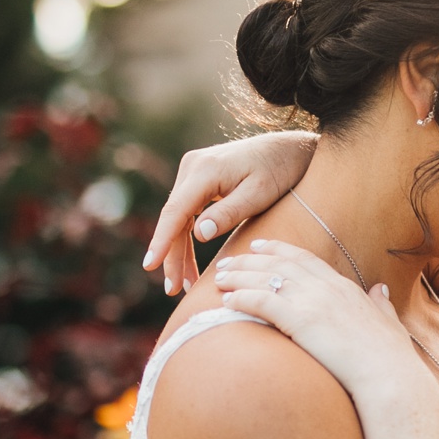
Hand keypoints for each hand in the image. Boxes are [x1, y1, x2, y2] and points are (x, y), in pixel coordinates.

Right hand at [143, 131, 318, 294]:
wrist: (288, 149)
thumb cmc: (278, 170)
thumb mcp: (259, 194)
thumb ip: (229, 213)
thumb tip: (197, 234)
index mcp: (205, 169)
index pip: (176, 211)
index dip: (161, 241)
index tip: (150, 265)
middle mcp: (192, 167)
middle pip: (173, 218)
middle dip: (170, 255)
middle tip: (173, 289)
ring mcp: (193, 172)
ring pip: (178, 218)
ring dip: (178, 251)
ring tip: (183, 285)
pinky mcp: (199, 180)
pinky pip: (186, 213)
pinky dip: (187, 238)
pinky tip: (188, 263)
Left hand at [211, 241, 424, 401]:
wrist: (389, 375)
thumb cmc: (390, 358)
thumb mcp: (389, 323)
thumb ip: (381, 304)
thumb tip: (380, 289)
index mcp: (345, 287)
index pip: (305, 260)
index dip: (279, 250)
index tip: (260, 246)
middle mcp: (327, 288)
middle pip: (280, 264)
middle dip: (250, 259)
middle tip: (229, 259)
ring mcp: (314, 301)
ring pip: (266, 279)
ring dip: (239, 277)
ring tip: (219, 279)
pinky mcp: (301, 320)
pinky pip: (263, 302)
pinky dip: (242, 299)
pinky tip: (227, 302)